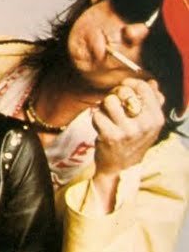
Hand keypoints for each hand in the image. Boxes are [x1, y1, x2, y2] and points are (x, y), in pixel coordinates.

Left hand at [91, 78, 164, 207]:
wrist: (120, 169)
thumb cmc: (133, 142)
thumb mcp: (149, 125)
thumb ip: (153, 103)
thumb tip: (152, 83)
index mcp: (156, 119)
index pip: (144, 88)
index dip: (131, 83)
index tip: (124, 85)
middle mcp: (144, 125)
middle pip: (125, 92)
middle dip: (115, 94)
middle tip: (113, 103)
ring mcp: (127, 131)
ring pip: (110, 101)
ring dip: (104, 105)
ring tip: (106, 114)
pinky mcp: (110, 136)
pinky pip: (97, 114)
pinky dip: (96, 117)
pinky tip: (100, 125)